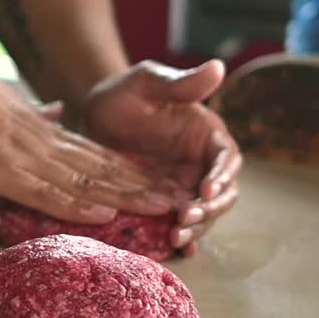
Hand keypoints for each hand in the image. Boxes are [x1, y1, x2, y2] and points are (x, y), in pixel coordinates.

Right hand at [0, 52, 176, 223]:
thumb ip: (32, 112)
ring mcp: (23, 156)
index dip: (127, 170)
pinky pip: (46, 191)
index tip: (157, 182)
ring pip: (85, 180)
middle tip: (181, 199)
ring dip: (126, 196)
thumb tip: (58, 111)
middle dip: (142, 185)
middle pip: (101, 167)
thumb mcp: (0, 98)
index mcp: (39, 129)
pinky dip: (77, 204)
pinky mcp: (1, 169)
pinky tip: (105, 213)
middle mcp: (40, 142)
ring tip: (164, 208)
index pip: (92, 154)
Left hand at [70, 59, 241, 254]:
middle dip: (209, 210)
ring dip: (195, 228)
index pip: (227, 158)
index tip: (205, 188)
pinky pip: (177, 223)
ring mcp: (183, 186)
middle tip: (185, 220)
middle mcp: (200, 163)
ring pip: (202, 213)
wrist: (91, 118)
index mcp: (206, 134)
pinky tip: (174, 250)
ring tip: (176, 239)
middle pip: (221, 193)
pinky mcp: (163, 203)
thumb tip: (218, 67)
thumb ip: (179, 81)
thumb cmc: (122, 94)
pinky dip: (180, 237)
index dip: (222, 176)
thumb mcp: (146, 82)